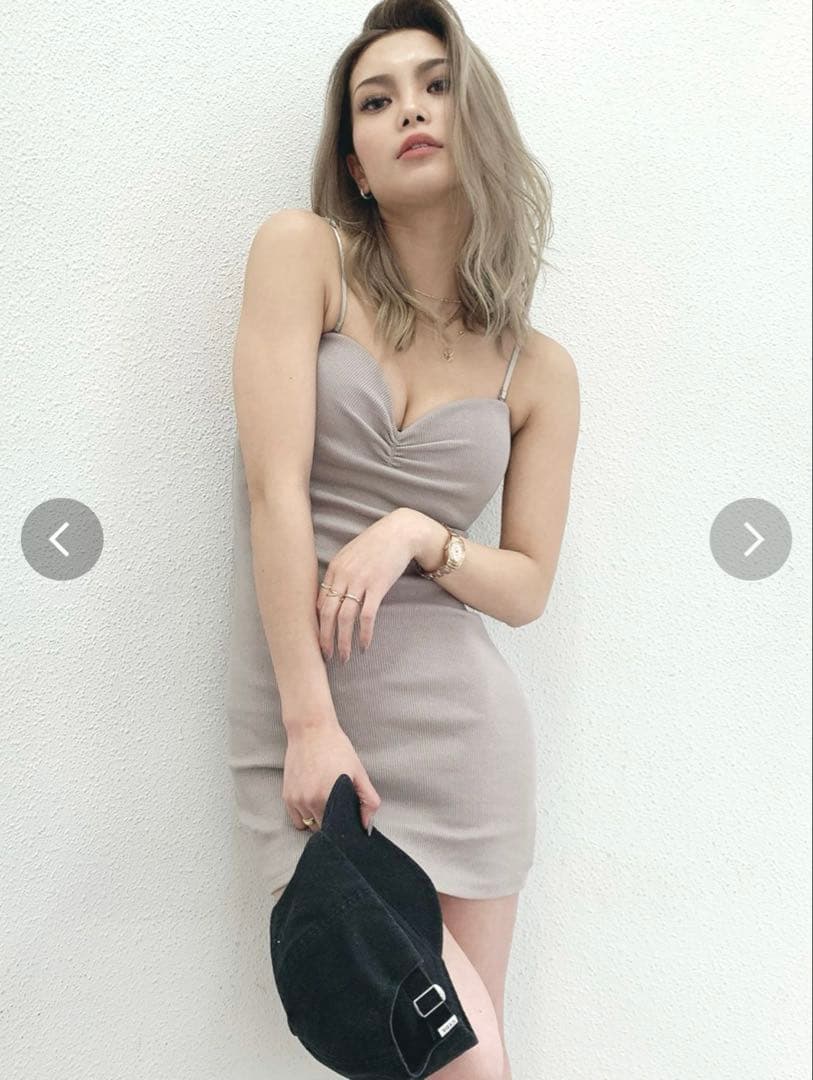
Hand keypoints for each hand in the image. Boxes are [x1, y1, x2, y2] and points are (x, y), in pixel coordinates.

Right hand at [282, 724, 380, 833]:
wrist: (311, 730)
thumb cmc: (337, 748)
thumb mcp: (359, 772)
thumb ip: (368, 800)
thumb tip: (366, 825)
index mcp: (329, 798)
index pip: (337, 828)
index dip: (343, 824)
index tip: (346, 815)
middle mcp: (310, 802)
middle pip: (323, 827)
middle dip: (331, 821)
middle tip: (337, 804)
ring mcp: (296, 800)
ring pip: (309, 824)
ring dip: (317, 818)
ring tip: (324, 798)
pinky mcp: (286, 796)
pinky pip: (296, 819)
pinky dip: (304, 815)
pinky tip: (312, 799)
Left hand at [317, 509, 416, 662]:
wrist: (401, 532)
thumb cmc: (377, 544)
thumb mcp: (352, 555)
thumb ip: (341, 574)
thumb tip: (332, 597)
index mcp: (334, 568)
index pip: (320, 602)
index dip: (318, 624)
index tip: (319, 639)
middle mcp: (343, 576)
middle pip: (327, 613)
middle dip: (324, 638)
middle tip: (326, 656)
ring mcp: (360, 581)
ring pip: (345, 618)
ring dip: (343, 642)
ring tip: (344, 657)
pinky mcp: (378, 586)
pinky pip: (367, 616)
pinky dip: (364, 634)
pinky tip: (364, 646)